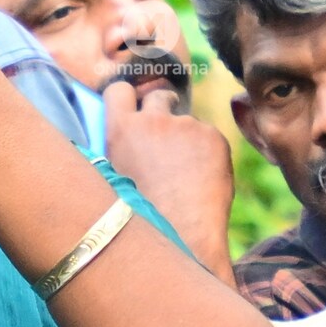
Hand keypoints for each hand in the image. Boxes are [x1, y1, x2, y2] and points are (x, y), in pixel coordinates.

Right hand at [104, 83, 235, 285]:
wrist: (181, 236)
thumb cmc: (140, 218)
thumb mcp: (112, 180)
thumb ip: (120, 151)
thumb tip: (129, 141)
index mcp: (120, 130)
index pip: (120, 90)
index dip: (128, 98)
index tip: (134, 108)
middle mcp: (152, 120)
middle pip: (159, 96)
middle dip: (163, 109)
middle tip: (167, 137)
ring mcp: (185, 125)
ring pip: (187, 123)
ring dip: (186, 140)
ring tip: (184, 178)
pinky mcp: (213, 136)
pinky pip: (209, 138)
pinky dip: (207, 155)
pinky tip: (202, 182)